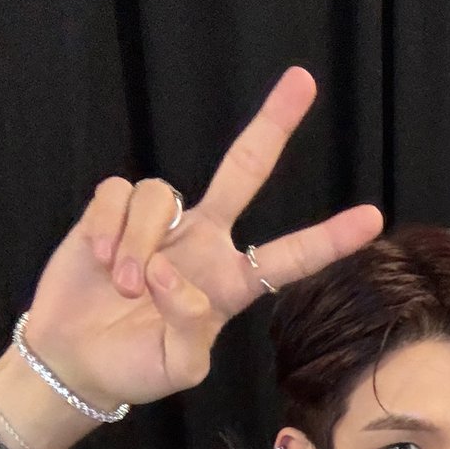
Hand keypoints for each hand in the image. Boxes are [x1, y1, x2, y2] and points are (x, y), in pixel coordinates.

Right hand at [5, 68, 382, 429]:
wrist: (77, 359)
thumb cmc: (135, 367)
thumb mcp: (177, 368)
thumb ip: (190, 329)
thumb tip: (171, 275)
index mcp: (230, 283)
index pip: (289, 257)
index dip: (329, 239)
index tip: (373, 218)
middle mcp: (203, 242)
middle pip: (243, 170)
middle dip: (272, 125)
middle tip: (304, 80)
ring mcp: (161, 222)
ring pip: (161, 195)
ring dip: (137, 243)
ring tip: (123, 287)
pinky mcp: (114, 209)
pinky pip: (118, 194)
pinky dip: (107, 228)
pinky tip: (99, 261)